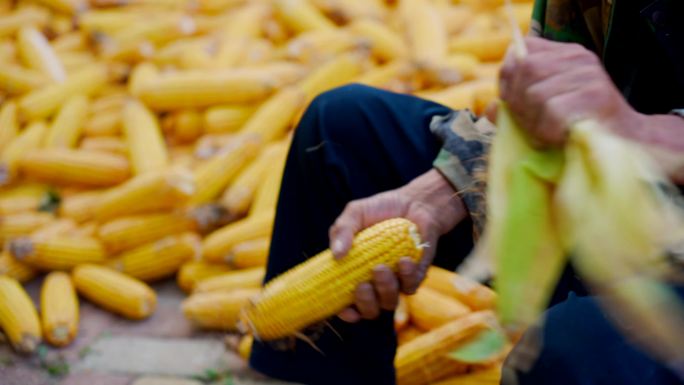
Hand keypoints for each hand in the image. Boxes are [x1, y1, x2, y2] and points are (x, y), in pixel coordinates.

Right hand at [330, 169, 466, 322]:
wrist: (415, 203)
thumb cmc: (381, 210)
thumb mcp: (355, 213)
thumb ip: (341, 230)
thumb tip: (336, 254)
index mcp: (353, 272)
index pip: (346, 302)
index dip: (345, 312)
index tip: (344, 308)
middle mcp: (373, 283)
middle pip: (368, 311)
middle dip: (365, 303)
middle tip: (362, 285)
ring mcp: (395, 282)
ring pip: (389, 303)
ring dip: (384, 288)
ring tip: (381, 267)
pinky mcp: (414, 277)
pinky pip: (410, 288)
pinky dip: (406, 276)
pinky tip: (404, 259)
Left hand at [499, 37, 641, 146]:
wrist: (625, 143)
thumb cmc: (577, 128)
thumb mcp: (544, 112)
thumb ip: (515, 107)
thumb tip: (488, 110)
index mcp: (564, 54)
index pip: (521, 52)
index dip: (508, 79)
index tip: (512, 103)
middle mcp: (577, 58)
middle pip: (524, 71)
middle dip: (518, 104)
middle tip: (530, 126)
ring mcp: (587, 74)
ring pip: (535, 94)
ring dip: (534, 123)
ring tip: (547, 134)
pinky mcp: (594, 95)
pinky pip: (552, 113)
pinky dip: (548, 132)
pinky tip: (558, 138)